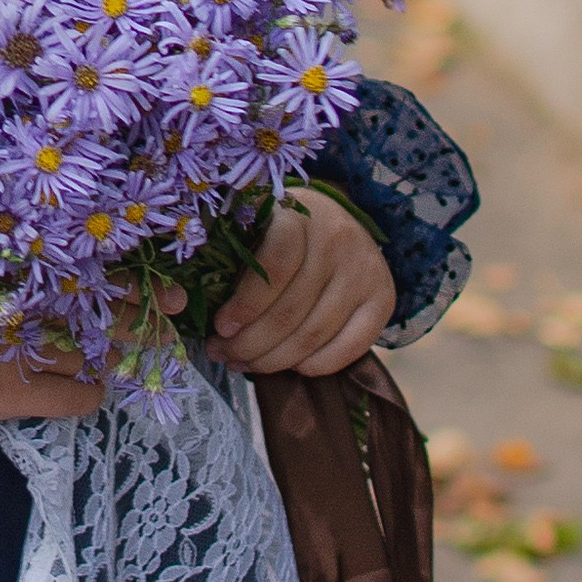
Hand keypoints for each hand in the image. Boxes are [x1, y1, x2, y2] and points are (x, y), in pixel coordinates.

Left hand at [209, 193, 393, 376]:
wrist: (338, 221)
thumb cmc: (281, 231)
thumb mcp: (256, 226)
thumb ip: (234, 256)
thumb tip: (199, 311)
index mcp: (299, 215)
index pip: (275, 265)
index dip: (245, 304)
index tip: (219, 327)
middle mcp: (338, 239)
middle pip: (291, 310)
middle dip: (250, 343)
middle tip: (223, 355)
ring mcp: (365, 269)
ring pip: (315, 334)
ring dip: (274, 360)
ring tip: (245, 364)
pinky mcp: (383, 298)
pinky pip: (348, 348)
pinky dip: (314, 365)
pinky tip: (290, 366)